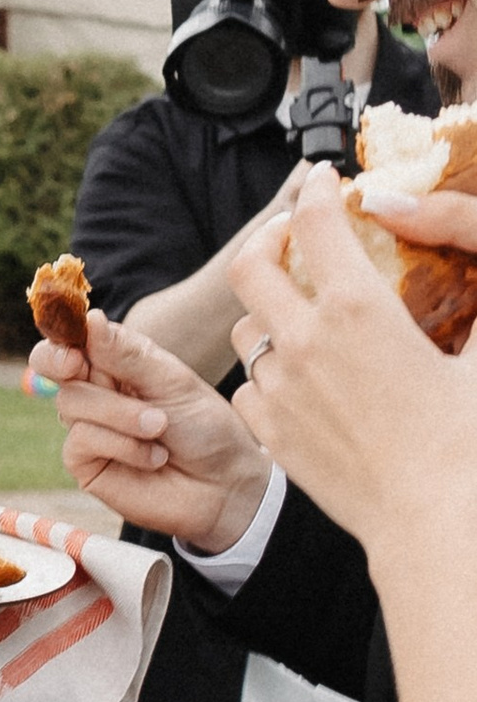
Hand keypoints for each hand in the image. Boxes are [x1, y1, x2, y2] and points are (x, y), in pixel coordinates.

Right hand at [27, 301, 272, 551]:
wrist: (223, 484)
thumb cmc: (205, 427)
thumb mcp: (172, 381)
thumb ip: (127, 354)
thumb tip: (90, 318)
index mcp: (114, 362)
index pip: (70, 339)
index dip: (60, 336)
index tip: (72, 343)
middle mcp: (95, 391)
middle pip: (55, 366)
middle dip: (69, 366)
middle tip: (76, 365)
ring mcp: (86, 426)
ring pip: (72, 403)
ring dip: (120, 415)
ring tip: (160, 428)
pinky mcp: (85, 463)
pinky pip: (81, 440)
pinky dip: (122, 445)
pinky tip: (154, 456)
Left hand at [226, 165, 476, 557]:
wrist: (434, 521)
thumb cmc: (466, 439)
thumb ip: (473, 296)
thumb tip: (466, 256)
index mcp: (356, 309)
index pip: (313, 220)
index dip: (315, 189)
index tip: (324, 180)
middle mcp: (303, 342)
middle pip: (250, 265)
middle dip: (268, 237)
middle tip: (290, 235)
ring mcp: (278, 389)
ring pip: (247, 330)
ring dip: (269, 313)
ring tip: (301, 316)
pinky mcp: (269, 431)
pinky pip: (251, 386)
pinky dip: (270, 374)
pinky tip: (302, 381)